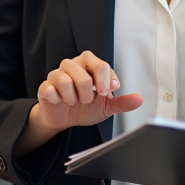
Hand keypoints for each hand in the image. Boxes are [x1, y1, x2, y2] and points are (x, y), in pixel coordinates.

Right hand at [14, 51, 142, 155]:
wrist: (65, 119)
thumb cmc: (85, 107)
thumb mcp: (106, 105)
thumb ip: (122, 102)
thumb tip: (138, 100)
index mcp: (89, 65)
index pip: (101, 65)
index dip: (106, 81)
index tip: (106, 92)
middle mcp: (72, 65)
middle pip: (84, 74)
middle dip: (89, 93)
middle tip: (88, 100)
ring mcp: (56, 74)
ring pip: (66, 81)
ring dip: (74, 97)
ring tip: (75, 101)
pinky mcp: (45, 86)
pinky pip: (51, 89)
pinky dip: (59, 99)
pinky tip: (61, 101)